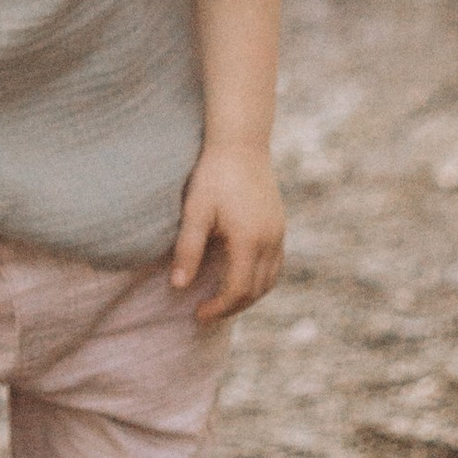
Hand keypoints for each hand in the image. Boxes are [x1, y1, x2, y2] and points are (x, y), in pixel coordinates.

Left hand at [170, 139, 284, 324]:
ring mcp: (279, 232)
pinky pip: (276, 264)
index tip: (197, 314)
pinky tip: (241, 278)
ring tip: (223, 301)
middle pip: (256, 290)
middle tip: (206, 313)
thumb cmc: (213, 175)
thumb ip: (188, 249)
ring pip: (270, 280)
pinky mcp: (280, 225)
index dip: (218, 307)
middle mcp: (270, 240)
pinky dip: (260, 280)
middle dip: (231, 307)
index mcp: (249, 239)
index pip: (237, 290)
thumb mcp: (195, 211)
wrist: (241, 142)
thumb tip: (178, 286)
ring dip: (248, 296)